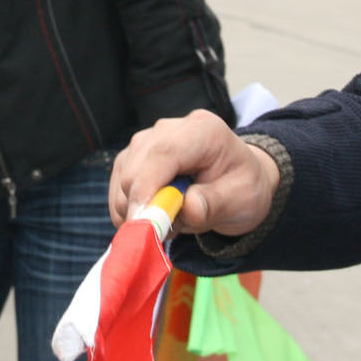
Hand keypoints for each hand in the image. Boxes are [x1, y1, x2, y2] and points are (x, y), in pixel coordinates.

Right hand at [110, 110, 279, 235]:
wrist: (236, 181)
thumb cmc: (241, 187)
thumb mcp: (242, 200)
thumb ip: (215, 203)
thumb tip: (187, 207)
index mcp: (202, 130)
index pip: (163, 153)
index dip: (147, 186)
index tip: (143, 220)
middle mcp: (168, 129)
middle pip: (136, 169)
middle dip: (144, 206)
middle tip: (170, 230)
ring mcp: (145, 142)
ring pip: (122, 181)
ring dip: (139, 210)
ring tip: (173, 220)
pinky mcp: (131, 158)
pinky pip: (118, 189)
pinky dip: (130, 210)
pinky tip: (158, 214)